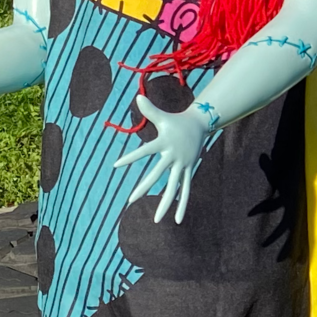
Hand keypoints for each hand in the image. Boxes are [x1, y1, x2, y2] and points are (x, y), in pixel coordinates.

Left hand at [113, 91, 219, 224]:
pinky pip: (185, 190)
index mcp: (164, 143)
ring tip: (158, 220)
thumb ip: (149, 109)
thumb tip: (137, 96)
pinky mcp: (188, 170)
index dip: (131, 157)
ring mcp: (182, 165)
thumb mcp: (163, 115)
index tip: (116, 165)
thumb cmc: (176, 121)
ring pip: (174, 188)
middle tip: (131, 200)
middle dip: (144, 187)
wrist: (201, 124)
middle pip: (157, 174)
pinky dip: (181, 204)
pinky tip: (177, 219)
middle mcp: (173, 156)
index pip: (145, 151)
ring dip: (166, 204)